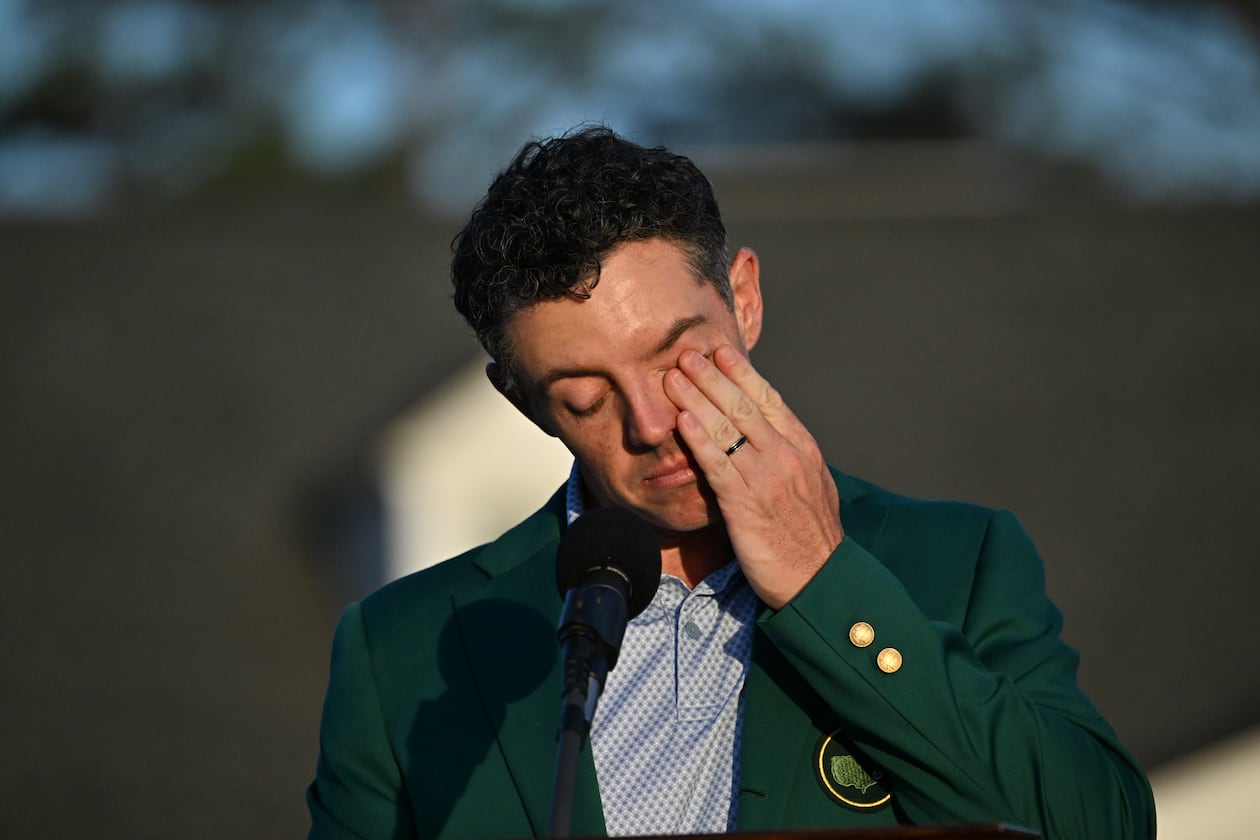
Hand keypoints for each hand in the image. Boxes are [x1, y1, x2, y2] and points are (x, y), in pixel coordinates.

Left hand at [663, 345, 843, 607]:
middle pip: (743, 405)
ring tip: (673, 377)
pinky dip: (698, 439)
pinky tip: (682, 421)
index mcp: (803, 448)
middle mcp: (786, 455)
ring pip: (726, 427)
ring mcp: (766, 477)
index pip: (769, 400)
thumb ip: (790, 458)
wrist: (820, 578)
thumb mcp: (812, 487)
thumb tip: (771, 437)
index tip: (722, 352)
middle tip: (688, 354)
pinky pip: (717, 464)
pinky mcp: (745, 503)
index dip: (742, 373)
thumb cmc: (810, 538)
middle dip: (712, 376)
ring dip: (696, 398)